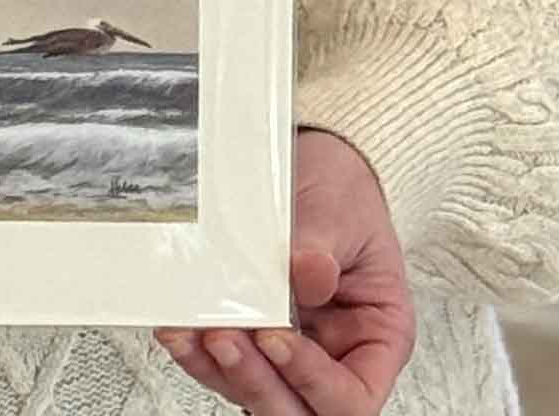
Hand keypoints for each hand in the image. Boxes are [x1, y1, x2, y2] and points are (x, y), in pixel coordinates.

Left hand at [154, 129, 415, 413]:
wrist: (318, 166)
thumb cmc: (343, 195)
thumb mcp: (343, 213)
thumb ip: (324, 247)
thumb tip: (307, 275)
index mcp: (376, 338)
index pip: (353, 397)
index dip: (313, 381)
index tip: (276, 338)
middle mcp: (335, 356)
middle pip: (301, 408)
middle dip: (259, 382)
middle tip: (225, 340)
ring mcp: (291, 351)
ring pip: (258, 393)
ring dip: (222, 372)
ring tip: (193, 333)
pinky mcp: (253, 337)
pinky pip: (227, 363)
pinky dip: (201, 354)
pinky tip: (182, 329)